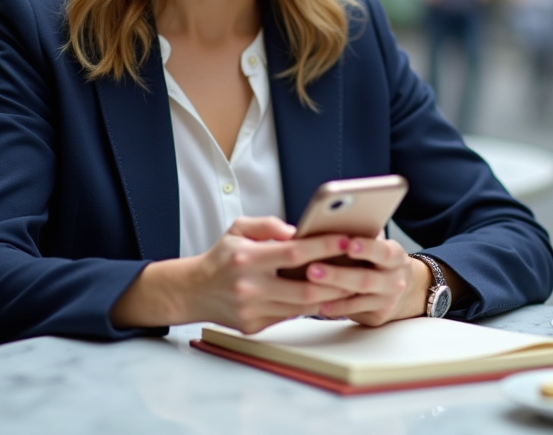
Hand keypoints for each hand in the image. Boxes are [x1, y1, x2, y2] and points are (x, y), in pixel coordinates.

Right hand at [188, 217, 357, 333]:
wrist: (194, 291)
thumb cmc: (221, 257)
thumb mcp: (238, 228)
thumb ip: (268, 225)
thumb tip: (298, 231)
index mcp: (246, 258)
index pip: (293, 253)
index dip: (323, 247)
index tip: (345, 240)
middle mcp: (249, 287)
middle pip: (304, 289)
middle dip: (336, 280)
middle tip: (358, 269)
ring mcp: (252, 311)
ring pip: (301, 307)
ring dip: (328, 297)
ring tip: (349, 283)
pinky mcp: (254, 327)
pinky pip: (289, 316)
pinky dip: (308, 307)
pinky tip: (324, 297)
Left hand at [303, 236, 426, 326]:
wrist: (403, 288)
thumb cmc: (378, 259)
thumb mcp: (377, 245)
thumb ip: (362, 235)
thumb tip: (330, 222)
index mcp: (395, 256)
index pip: (383, 251)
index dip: (367, 248)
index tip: (349, 244)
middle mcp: (394, 279)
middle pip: (366, 278)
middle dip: (337, 274)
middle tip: (313, 269)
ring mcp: (387, 300)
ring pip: (358, 297)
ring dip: (332, 292)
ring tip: (310, 286)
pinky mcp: (377, 315)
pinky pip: (354, 312)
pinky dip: (336, 308)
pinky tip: (319, 303)